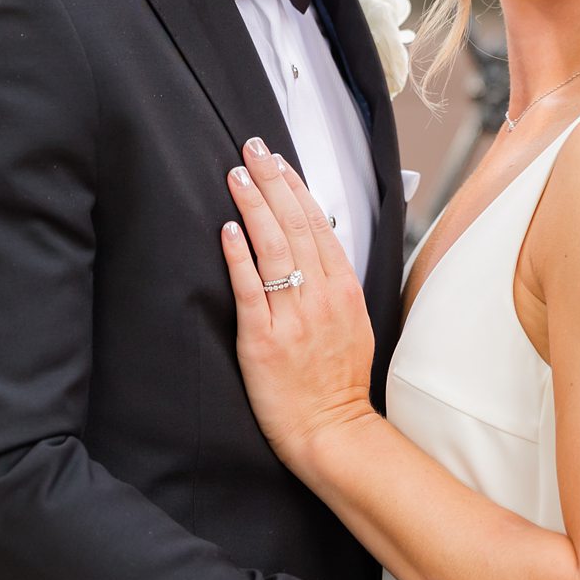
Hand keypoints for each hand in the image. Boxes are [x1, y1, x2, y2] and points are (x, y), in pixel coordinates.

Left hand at [221, 138, 376, 470]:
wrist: (332, 431)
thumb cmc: (338, 381)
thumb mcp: (353, 323)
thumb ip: (336, 284)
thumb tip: (319, 245)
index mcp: (343, 290)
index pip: (319, 225)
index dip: (296, 188)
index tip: (278, 161)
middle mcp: (321, 297)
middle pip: (296, 226)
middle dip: (272, 182)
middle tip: (252, 149)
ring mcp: (293, 317)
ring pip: (274, 249)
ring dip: (254, 207)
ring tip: (235, 175)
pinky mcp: (264, 340)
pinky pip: (250, 291)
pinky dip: (239, 257)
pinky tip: (227, 229)